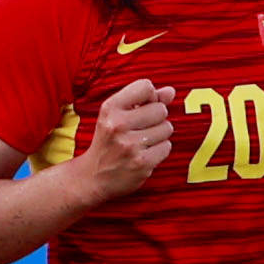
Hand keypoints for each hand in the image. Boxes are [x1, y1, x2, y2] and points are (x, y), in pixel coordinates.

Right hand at [74, 77, 178, 201]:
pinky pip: (167, 146)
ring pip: (167, 128)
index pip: (145, 87)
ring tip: (143, 141)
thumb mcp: (117, 115)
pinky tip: (145, 153)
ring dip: (159, 135)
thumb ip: (145, 100)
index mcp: (110, 109)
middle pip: (160, 109)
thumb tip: (171, 91)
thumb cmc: (108, 141)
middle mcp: (118, 125)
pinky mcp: (142, 163)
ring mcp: (130, 145)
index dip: (150, 96)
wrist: (92, 176)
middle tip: (141, 128)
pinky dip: (160, 150)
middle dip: (156, 118)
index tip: (143, 106)